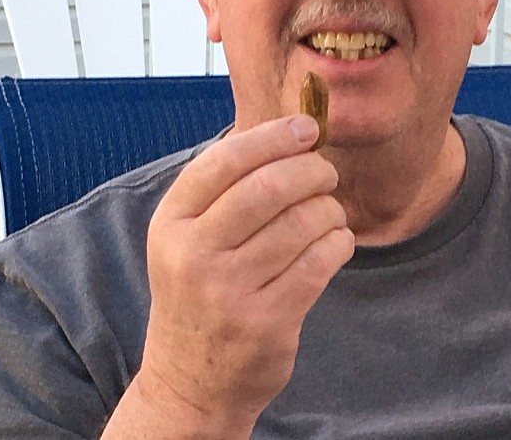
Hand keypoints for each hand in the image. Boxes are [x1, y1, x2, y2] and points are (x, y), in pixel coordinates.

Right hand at [122, 115, 353, 436]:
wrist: (190, 381)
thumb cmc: (198, 293)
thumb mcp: (187, 239)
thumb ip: (225, 190)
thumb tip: (288, 132)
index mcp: (171, 223)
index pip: (225, 161)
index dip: (273, 137)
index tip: (308, 129)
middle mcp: (193, 255)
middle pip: (270, 187)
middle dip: (312, 170)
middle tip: (326, 173)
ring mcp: (228, 292)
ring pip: (302, 223)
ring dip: (330, 209)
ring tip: (330, 213)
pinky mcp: (267, 322)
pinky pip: (320, 262)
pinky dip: (339, 242)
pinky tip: (337, 242)